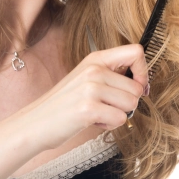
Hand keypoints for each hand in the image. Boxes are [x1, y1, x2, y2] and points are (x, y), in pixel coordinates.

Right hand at [21, 44, 148, 147]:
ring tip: (97, 113)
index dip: (143, 72)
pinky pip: (120, 119)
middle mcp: (94, 70)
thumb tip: (143, 84)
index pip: (136, 52)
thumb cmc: (64, 104)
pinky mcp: (88, 109)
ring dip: (118, 115)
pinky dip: (110, 126)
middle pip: (137, 87)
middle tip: (105, 107)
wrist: (35, 123)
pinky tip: (92, 121)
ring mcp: (91, 88)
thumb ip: (111, 75)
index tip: (137, 86)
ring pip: (131, 104)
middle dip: (127, 103)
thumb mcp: (86, 79)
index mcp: (96, 59)